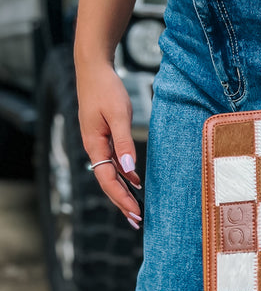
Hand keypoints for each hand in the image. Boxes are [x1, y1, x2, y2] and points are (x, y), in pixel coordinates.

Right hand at [76, 60, 142, 228]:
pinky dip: (124, 174)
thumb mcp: (119, 114)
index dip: (121, 198)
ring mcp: (97, 143)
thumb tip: (129, 168)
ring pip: (110, 174)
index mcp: (94, 145)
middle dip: (121, 202)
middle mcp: (94, 147)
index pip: (108, 179)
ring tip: (135, 209)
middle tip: (136, 221)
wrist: (94, 69)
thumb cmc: (106, 89)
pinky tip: (135, 182)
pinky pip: (113, 162)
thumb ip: (123, 142)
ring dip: (123, 191)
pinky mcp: (103, 137)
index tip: (134, 212)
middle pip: (107, 182)